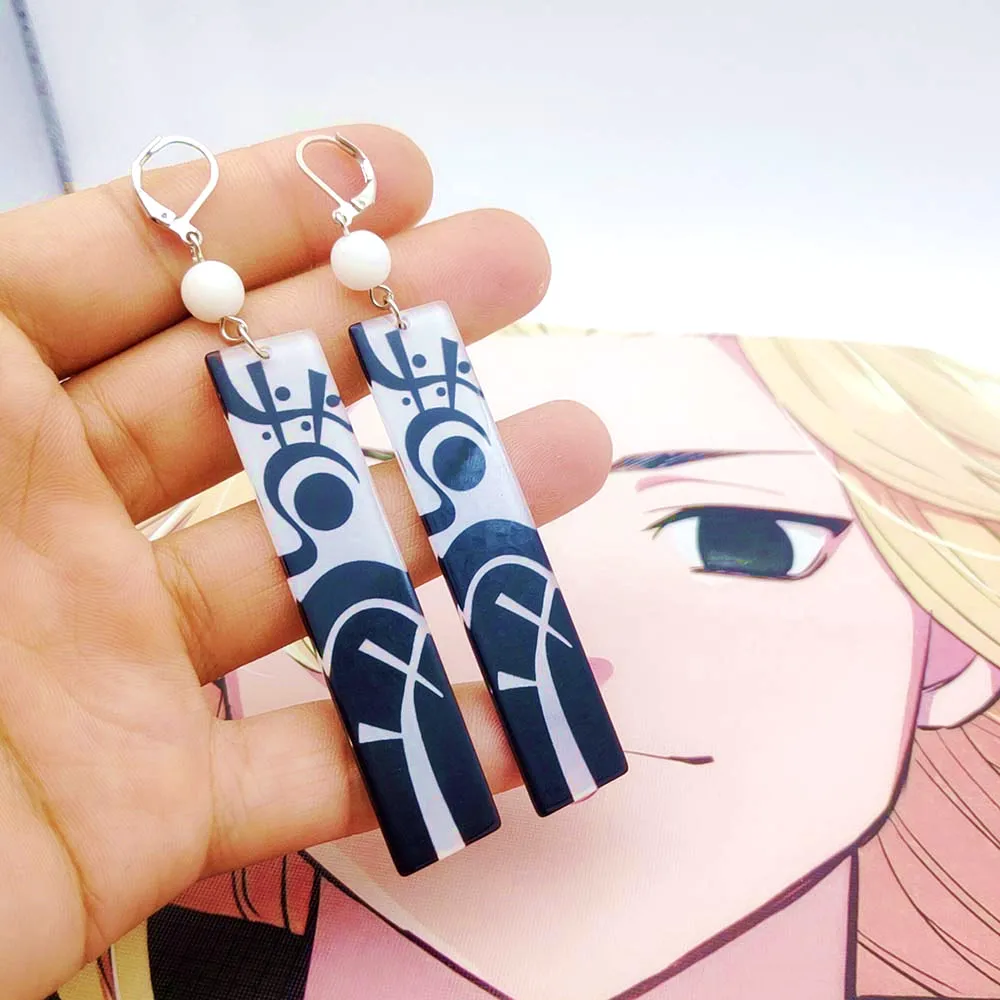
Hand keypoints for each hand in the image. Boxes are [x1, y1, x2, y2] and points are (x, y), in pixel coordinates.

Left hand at [0, 125, 609, 998]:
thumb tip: (87, 205)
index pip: (139, 272)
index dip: (267, 208)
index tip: (399, 173)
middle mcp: (49, 527)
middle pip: (258, 405)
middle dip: (394, 332)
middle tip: (512, 272)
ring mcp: (112, 669)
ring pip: (315, 575)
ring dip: (446, 519)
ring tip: (569, 449)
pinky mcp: (145, 812)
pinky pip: (307, 776)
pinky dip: (417, 746)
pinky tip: (521, 706)